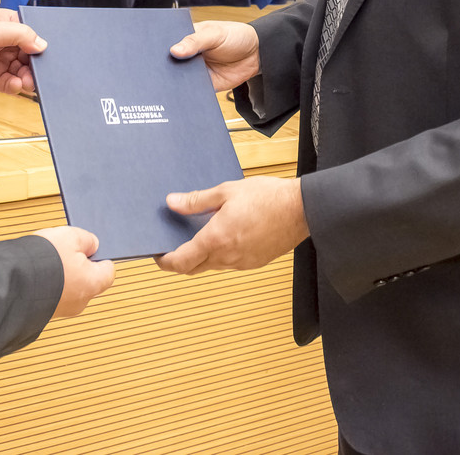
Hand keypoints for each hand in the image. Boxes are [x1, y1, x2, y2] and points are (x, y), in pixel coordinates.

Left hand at [0, 9, 46, 93]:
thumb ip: (20, 34)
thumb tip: (42, 44)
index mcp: (8, 25)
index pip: (32, 35)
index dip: (39, 45)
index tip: (42, 54)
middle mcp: (7, 43)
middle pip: (30, 56)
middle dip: (34, 66)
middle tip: (36, 73)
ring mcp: (1, 61)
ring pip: (23, 72)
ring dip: (27, 78)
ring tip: (25, 81)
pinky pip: (11, 83)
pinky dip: (15, 86)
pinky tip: (14, 85)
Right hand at [33, 226, 115, 318]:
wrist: (11, 282)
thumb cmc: (45, 260)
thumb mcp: (71, 237)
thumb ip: (87, 240)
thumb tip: (92, 246)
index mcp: (93, 284)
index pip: (108, 271)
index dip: (100, 256)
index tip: (90, 247)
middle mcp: (80, 301)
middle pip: (87, 279)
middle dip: (78, 264)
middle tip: (65, 250)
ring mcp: (61, 309)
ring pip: (68, 287)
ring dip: (61, 273)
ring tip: (46, 259)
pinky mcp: (44, 312)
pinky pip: (52, 294)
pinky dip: (47, 283)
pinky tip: (36, 271)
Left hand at [156, 176, 307, 274]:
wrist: (301, 209)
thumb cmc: (268, 197)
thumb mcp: (227, 192)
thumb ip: (197, 200)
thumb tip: (173, 203)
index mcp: (216, 239)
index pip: (181, 262)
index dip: (165, 262)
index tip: (158, 255)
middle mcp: (228, 257)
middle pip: (194, 268)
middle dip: (180, 260)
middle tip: (173, 246)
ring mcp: (242, 263)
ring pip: (213, 266)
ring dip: (202, 256)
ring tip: (201, 234)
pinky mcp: (255, 263)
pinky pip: (230, 263)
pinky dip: (221, 254)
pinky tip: (225, 236)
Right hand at [169, 20, 259, 91]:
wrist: (256, 54)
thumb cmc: (236, 36)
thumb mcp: (215, 34)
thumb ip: (195, 41)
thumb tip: (174, 50)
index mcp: (188, 37)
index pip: (169, 43)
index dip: (162, 49)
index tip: (153, 54)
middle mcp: (189, 54)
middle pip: (171, 63)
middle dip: (167, 67)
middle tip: (163, 70)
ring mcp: (196, 70)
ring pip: (180, 78)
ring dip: (177, 81)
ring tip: (173, 82)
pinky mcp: (205, 84)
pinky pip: (194, 90)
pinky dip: (190, 92)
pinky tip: (188, 91)